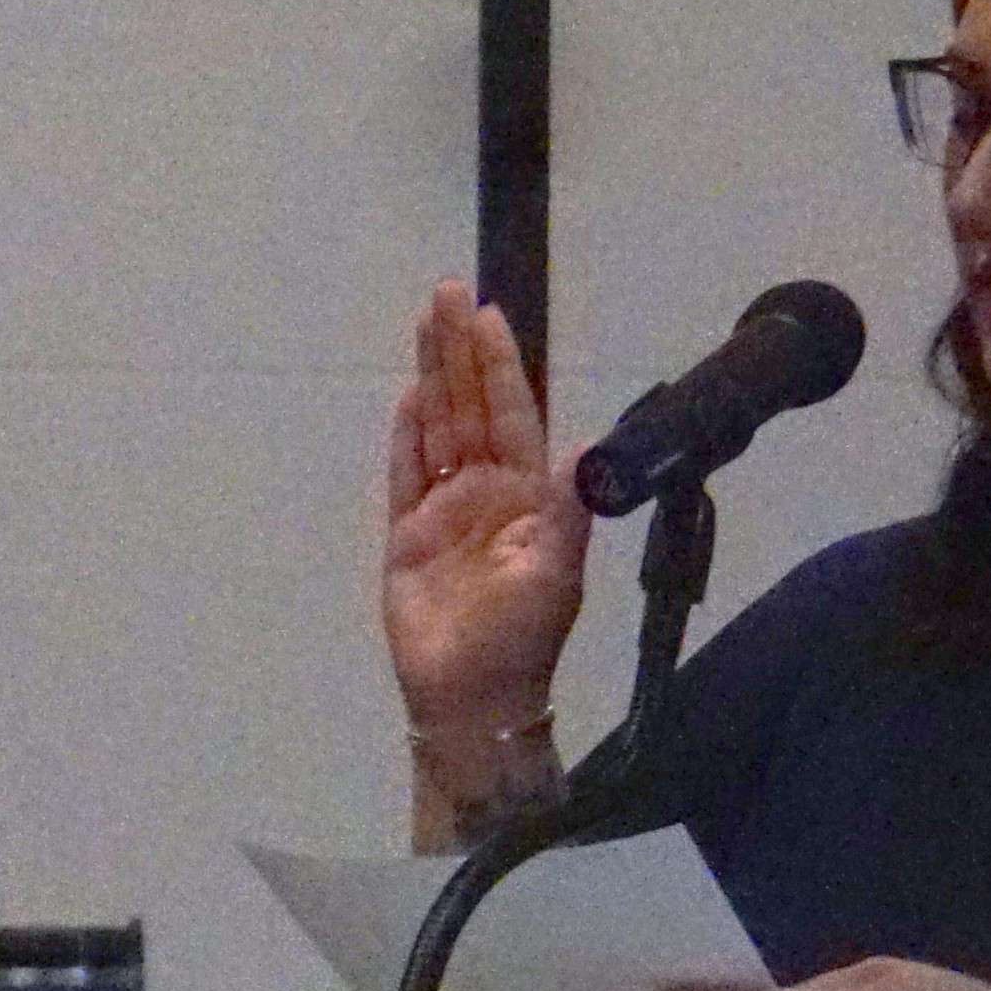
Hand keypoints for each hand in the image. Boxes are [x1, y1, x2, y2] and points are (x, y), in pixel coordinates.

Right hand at [383, 282, 589, 747]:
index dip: (500, 365)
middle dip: (459, 350)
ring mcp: (444, 510)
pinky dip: (405, 435)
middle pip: (470, 407)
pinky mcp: (406, 535)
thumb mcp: (558, 571)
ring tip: (424, 322)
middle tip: (447, 292)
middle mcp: (487, 491)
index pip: (513, 414)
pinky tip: (408, 395)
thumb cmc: (521, 639)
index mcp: (528, 495)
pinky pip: (404, 472)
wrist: (471, 699)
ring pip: (436, 427)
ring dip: (432, 376)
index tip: (489, 314)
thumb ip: (569, 507)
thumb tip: (586, 447)